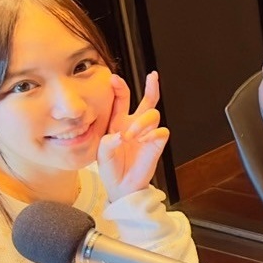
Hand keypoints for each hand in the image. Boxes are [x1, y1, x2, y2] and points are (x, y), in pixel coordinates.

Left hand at [98, 70, 169, 200]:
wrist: (122, 187)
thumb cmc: (110, 169)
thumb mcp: (101, 154)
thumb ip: (108, 142)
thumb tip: (122, 135)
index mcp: (118, 122)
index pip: (121, 99)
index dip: (119, 88)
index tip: (114, 79)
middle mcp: (134, 124)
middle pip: (147, 100)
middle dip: (151, 87)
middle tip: (153, 76)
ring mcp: (147, 133)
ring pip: (153, 114)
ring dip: (142, 122)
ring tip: (133, 135)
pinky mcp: (157, 144)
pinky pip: (162, 131)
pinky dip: (152, 133)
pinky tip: (143, 141)